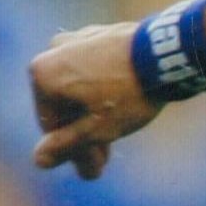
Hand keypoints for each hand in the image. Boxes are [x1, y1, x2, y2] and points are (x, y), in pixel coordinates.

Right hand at [28, 21, 156, 179]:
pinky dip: (102, 92)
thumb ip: (67, 145)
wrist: (166, 52)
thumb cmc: (129, 94)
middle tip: (102, 163)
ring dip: (93, 116)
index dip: (72, 151)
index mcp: (43, 74)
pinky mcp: (100, 36)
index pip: (50, 126)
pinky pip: (93, 71)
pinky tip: (121, 110)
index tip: (93, 169)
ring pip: (79, 89)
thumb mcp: (97, 129)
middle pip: (64, 106)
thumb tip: (39, 160)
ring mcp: (77, 40)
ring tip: (114, 138)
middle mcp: (53, 52)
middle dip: (84, 136)